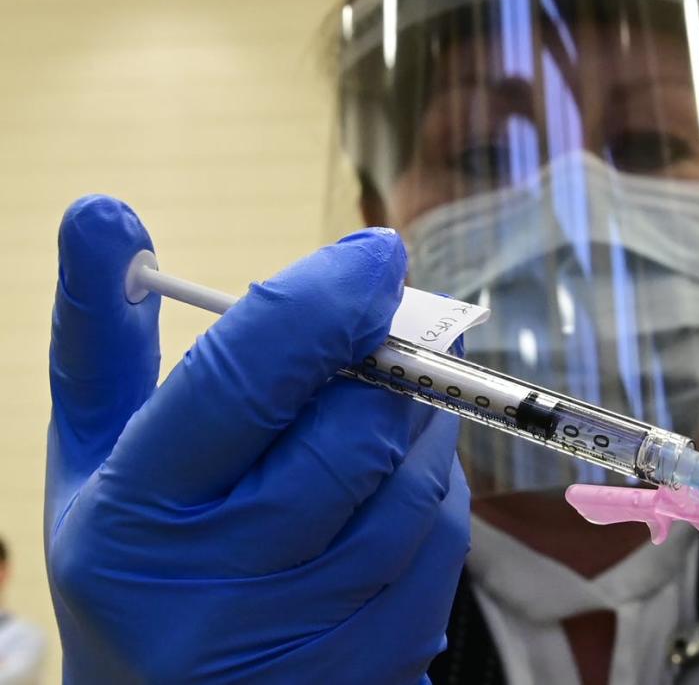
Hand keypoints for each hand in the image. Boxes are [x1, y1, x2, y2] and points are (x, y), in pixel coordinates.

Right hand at [46, 196, 468, 682]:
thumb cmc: (135, 560)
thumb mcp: (96, 459)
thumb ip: (104, 337)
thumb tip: (103, 213)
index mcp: (137, 516)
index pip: (247, 379)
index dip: (324, 301)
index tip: (375, 254)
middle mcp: (221, 585)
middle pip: (355, 431)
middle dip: (386, 362)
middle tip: (381, 334)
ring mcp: (306, 636)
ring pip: (417, 484)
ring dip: (420, 421)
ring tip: (378, 410)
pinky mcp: (377, 666)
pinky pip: (447, 544)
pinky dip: (437, 491)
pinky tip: (391, 488)